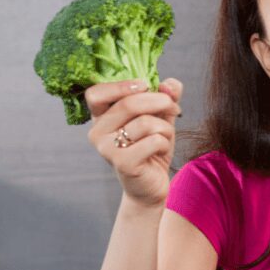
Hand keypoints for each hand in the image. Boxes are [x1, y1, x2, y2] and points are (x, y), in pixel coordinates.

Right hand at [85, 78, 182, 207]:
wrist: (152, 184)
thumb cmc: (151, 147)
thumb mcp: (160, 117)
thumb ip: (166, 96)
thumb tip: (170, 84)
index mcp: (101, 117)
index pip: (96, 93)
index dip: (120, 85)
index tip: (144, 85)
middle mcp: (97, 132)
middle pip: (128, 104)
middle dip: (159, 101)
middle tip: (173, 107)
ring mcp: (107, 149)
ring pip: (145, 123)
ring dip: (164, 127)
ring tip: (165, 136)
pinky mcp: (122, 163)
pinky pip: (153, 141)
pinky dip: (164, 142)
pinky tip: (161, 150)